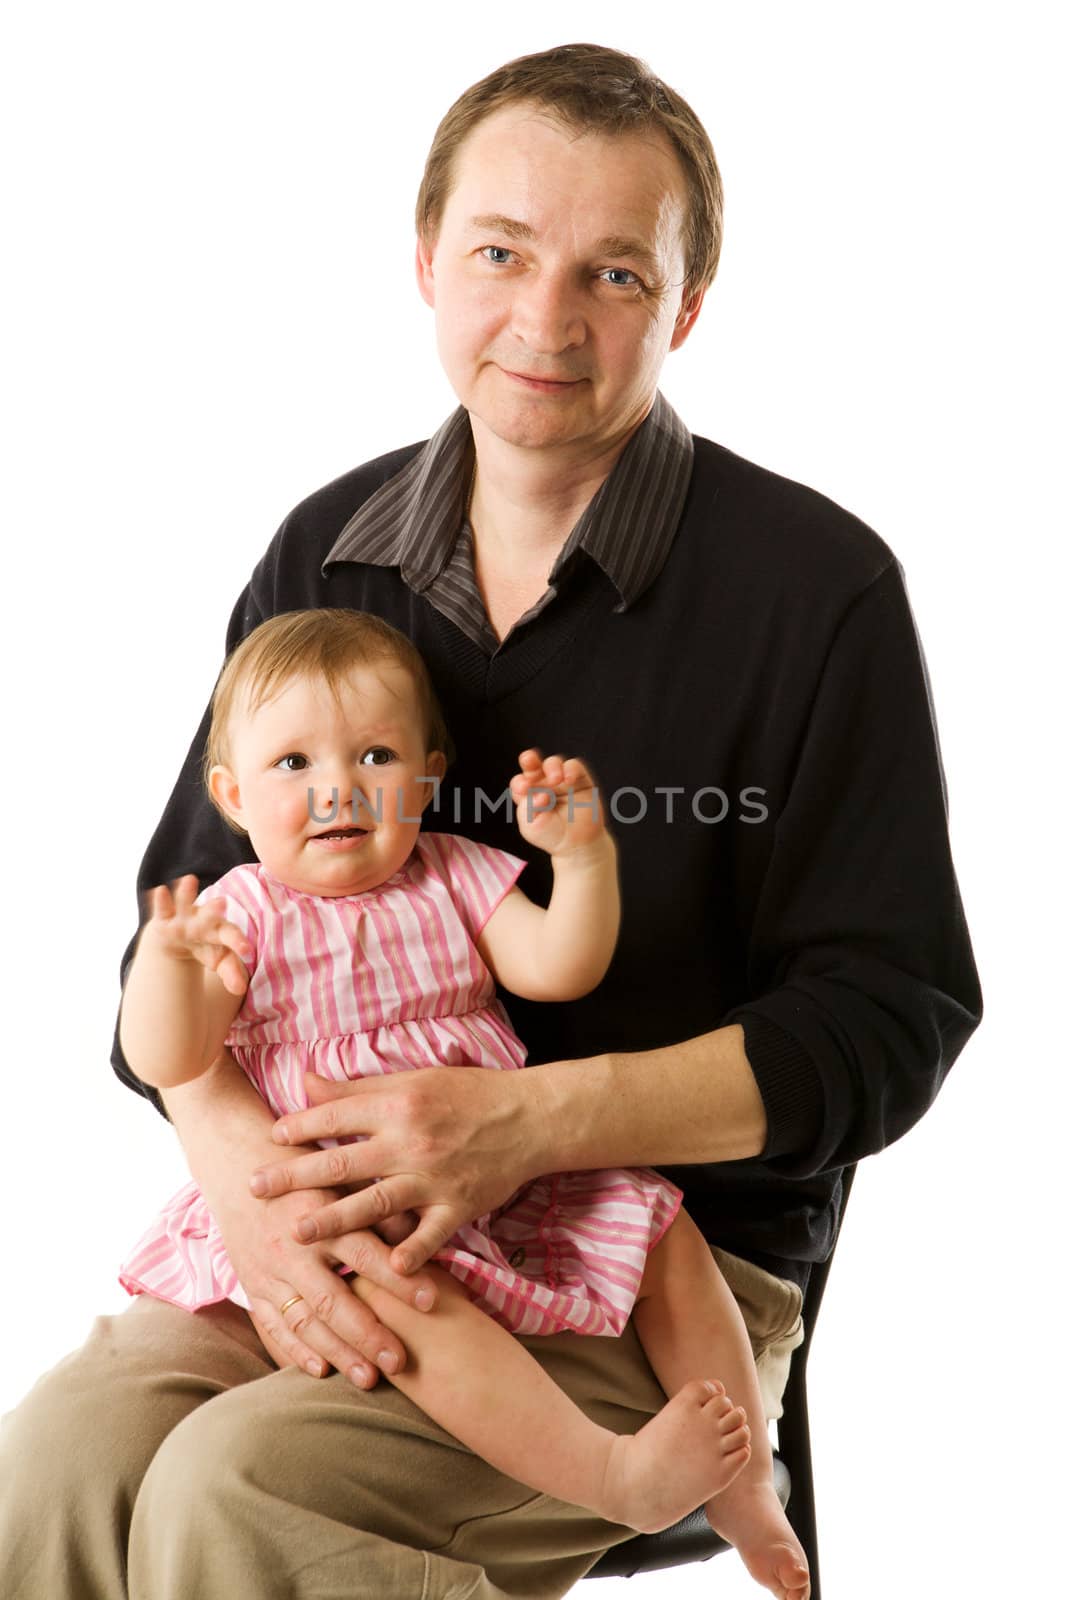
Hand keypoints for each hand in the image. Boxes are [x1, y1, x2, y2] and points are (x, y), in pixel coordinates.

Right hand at [144, 874, 250, 996]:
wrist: (181, 935)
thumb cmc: (208, 946)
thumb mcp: (219, 960)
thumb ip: (232, 973)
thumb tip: (241, 989)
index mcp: (220, 931)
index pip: (231, 935)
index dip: (238, 942)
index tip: (246, 950)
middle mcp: (203, 919)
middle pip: (209, 917)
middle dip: (212, 910)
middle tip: (221, 902)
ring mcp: (182, 916)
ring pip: (185, 904)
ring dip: (186, 894)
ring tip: (189, 880)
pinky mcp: (164, 917)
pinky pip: (162, 908)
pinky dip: (161, 900)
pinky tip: (159, 891)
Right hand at [210, 1164, 439, 1385]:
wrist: (236, 1166)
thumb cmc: (303, 1170)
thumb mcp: (341, 1178)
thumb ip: (376, 1209)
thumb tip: (418, 1235)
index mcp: (322, 1217)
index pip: (365, 1254)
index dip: (398, 1279)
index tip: (431, 1300)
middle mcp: (294, 1249)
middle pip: (334, 1300)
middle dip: (368, 1335)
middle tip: (399, 1362)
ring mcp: (269, 1272)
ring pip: (305, 1321)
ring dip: (338, 1353)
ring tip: (368, 1379)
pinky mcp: (252, 1286)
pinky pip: (273, 1325)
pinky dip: (295, 1350)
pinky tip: (320, 1370)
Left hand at [249, 1067, 546, 1274]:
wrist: (529, 1117)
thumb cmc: (468, 1093)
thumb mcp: (413, 1080)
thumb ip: (357, 1088)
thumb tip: (305, 1082)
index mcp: (399, 1103)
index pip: (337, 1115)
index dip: (299, 1126)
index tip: (269, 1138)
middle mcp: (412, 1141)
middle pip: (343, 1161)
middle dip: (294, 1176)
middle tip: (256, 1189)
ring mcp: (435, 1178)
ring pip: (375, 1203)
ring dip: (334, 1220)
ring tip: (297, 1233)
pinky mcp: (459, 1207)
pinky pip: (431, 1235)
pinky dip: (412, 1253)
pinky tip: (390, 1271)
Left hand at [509, 749, 606, 855]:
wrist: (577, 844)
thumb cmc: (551, 836)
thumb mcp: (531, 827)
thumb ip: (527, 809)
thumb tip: (540, 794)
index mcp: (528, 794)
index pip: (519, 781)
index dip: (520, 782)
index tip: (524, 789)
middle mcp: (543, 784)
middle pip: (533, 764)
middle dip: (529, 759)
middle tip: (528, 760)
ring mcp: (561, 781)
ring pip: (553, 762)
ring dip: (552, 767)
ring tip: (555, 780)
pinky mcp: (580, 780)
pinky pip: (574, 766)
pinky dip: (571, 769)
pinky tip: (569, 780)